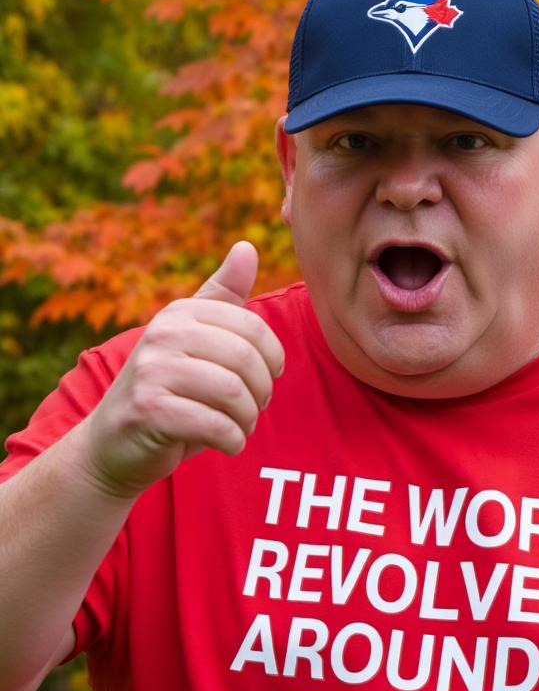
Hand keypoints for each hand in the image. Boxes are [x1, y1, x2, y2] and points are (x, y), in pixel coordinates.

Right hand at [80, 241, 283, 498]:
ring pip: (234, 394)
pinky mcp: (149, 410)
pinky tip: (227, 444)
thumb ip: (221, 298)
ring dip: (248, 420)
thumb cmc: (167, 390)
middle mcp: (162, 333)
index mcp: (179, 313)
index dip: (271, 359)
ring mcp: (152, 370)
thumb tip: (247, 246)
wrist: (115, 443)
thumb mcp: (192, 339)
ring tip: (240, 426)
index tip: (266, 378)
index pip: (251, 327)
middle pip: (245, 360)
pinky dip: (233, 441)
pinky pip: (216, 426)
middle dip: (261, 392)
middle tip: (254, 408)